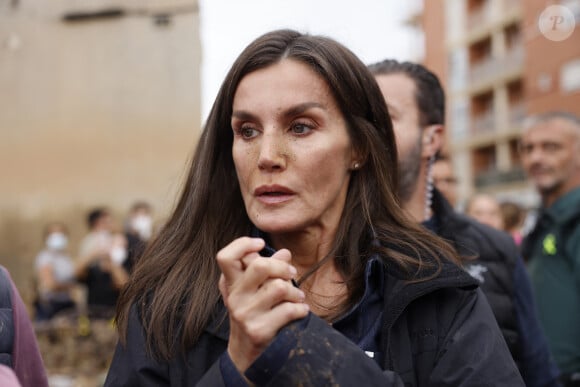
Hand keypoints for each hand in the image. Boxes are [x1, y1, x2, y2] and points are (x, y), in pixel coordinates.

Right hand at [217, 237, 308, 371]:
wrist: (246, 355)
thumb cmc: (253, 315)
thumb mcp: (255, 291)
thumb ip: (267, 270)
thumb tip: (285, 252)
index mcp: (231, 284)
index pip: (225, 257)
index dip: (242, 244)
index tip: (260, 244)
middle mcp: (235, 297)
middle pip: (260, 266)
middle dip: (283, 267)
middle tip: (291, 274)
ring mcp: (245, 314)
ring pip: (279, 287)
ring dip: (295, 292)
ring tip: (297, 297)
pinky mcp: (258, 330)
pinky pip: (289, 310)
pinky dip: (301, 309)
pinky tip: (300, 311)